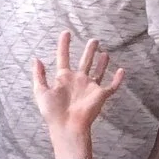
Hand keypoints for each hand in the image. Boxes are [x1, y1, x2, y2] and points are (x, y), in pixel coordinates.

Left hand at [31, 32, 124, 148]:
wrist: (67, 126)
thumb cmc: (53, 112)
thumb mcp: (41, 91)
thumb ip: (39, 75)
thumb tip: (36, 58)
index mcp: (63, 78)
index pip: (63, 57)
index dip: (64, 45)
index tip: (66, 32)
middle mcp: (78, 80)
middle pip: (85, 62)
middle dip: (89, 51)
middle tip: (94, 40)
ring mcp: (90, 87)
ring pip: (98, 71)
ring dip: (102, 62)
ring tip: (105, 52)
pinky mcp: (100, 95)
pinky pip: (111, 86)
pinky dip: (117, 78)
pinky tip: (122, 70)